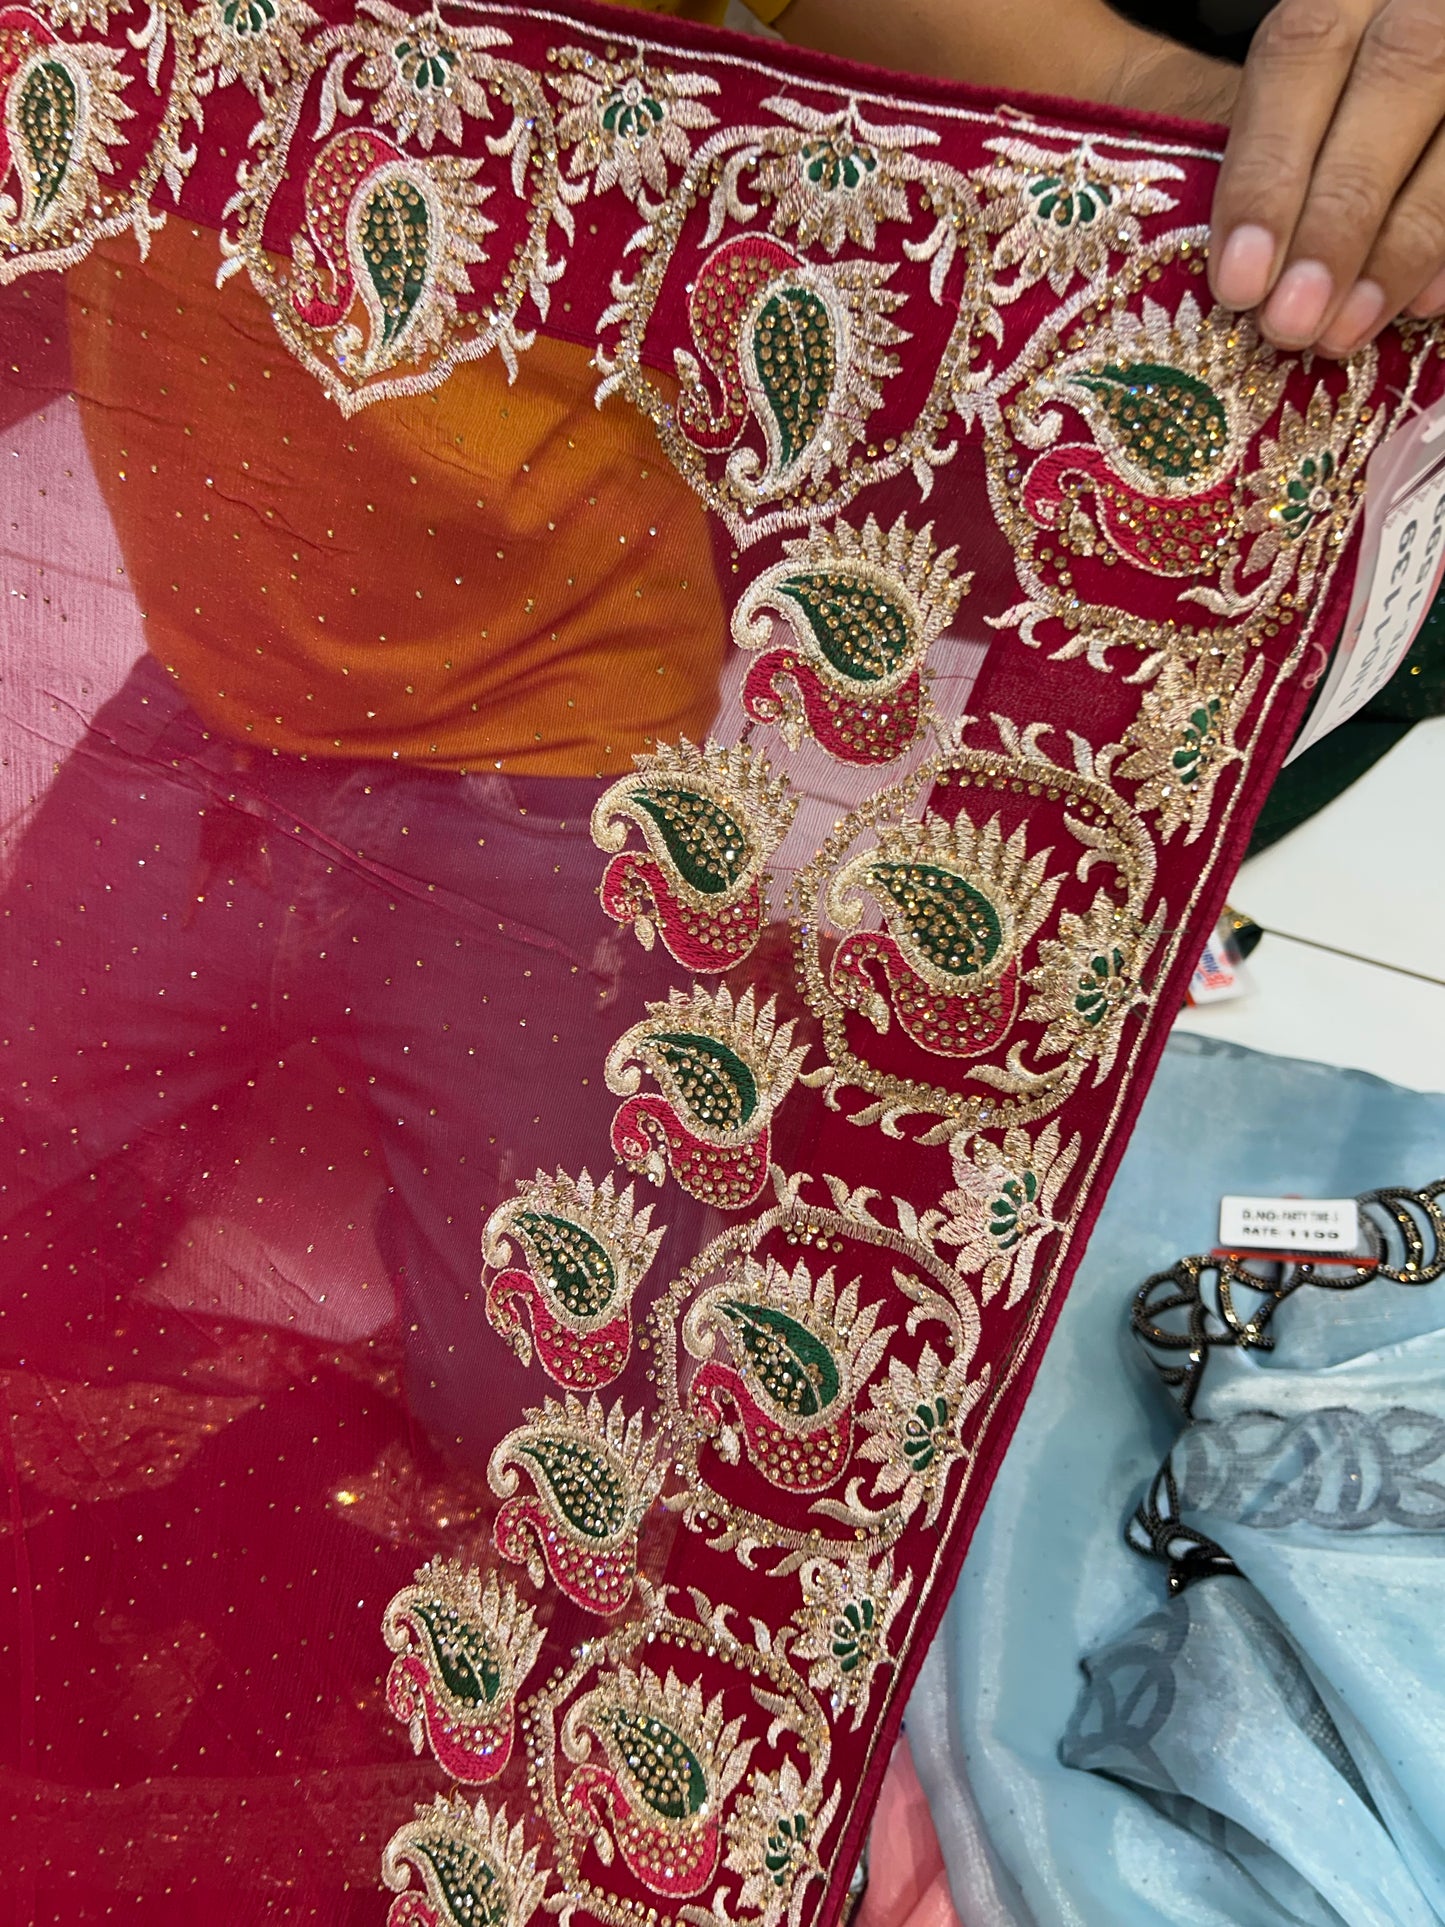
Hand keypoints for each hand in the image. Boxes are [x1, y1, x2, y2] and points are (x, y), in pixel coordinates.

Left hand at [1209, 0, 1444, 354]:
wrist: (1402, 80)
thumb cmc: (1312, 114)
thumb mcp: (1274, 101)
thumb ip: (1249, 148)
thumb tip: (1226, 265)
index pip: (1302, 52)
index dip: (1266, 169)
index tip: (1238, 279)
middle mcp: (1420, 1)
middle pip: (1397, 81)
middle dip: (1339, 216)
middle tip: (1292, 320)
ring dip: (1401, 246)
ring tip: (1342, 332)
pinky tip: (1421, 305)